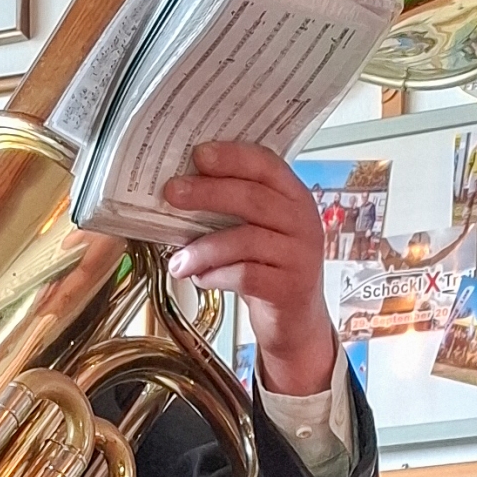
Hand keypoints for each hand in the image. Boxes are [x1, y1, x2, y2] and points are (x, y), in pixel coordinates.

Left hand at [164, 143, 337, 394]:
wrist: (296, 321)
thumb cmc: (270, 268)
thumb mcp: (260, 229)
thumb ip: (235, 207)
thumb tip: (182, 189)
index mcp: (295, 197)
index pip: (266, 165)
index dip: (232, 157)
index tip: (198, 155)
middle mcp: (303, 223)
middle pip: (253, 199)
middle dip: (208, 193)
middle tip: (173, 194)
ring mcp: (300, 257)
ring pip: (245, 241)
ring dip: (203, 249)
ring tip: (178, 261)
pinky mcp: (289, 289)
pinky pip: (245, 276)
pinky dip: (216, 275)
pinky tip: (200, 278)